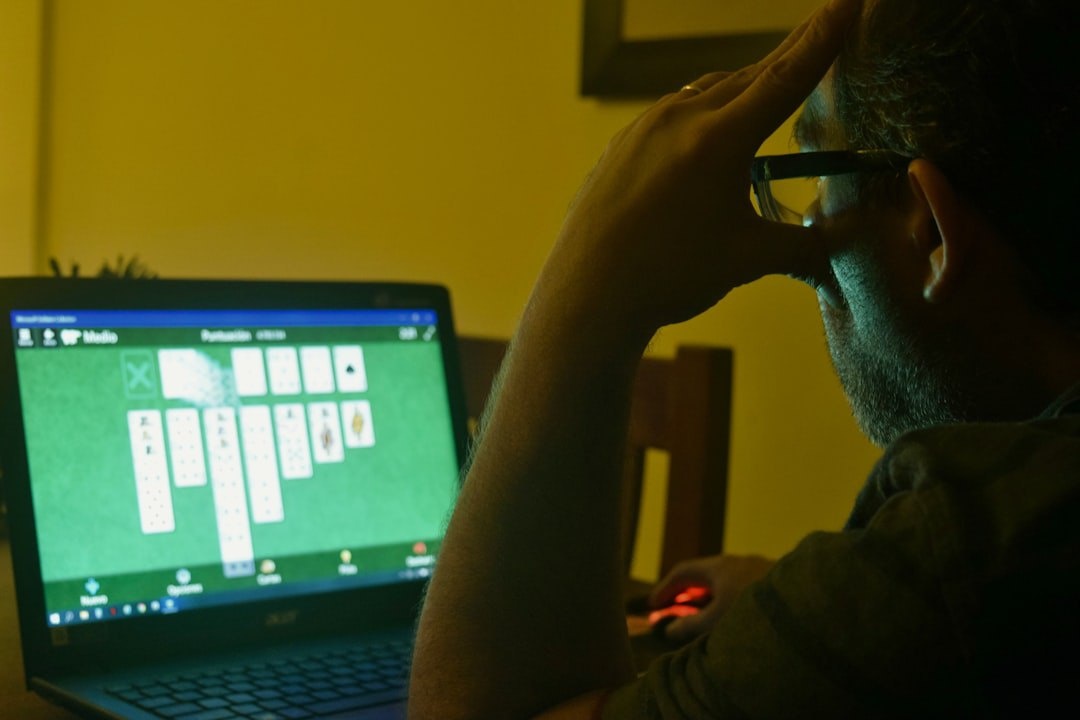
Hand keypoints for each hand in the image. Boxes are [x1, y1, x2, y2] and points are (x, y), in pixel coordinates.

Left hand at [534, 0, 860, 340]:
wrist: (588, 292)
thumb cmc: (669, 275)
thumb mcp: (746, 259)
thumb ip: (799, 247)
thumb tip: (835, 246)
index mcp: (719, 139)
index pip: (787, 77)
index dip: (824, 38)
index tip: (848, 0)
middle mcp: (680, 118)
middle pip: (749, 76)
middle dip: (791, 53)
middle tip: (822, 24)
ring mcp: (643, 128)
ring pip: (707, 92)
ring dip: (744, 85)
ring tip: (768, 82)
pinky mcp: (620, 146)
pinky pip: (671, 114)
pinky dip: (702, 112)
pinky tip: (705, 131)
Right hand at [650, 554, 775, 641]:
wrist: (808, 604)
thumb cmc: (756, 612)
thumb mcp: (716, 622)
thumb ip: (690, 626)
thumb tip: (669, 629)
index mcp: (719, 567)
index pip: (683, 572)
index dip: (664, 588)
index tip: (652, 606)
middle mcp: (737, 562)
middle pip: (703, 575)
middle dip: (684, 594)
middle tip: (670, 612)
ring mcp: (756, 569)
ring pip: (723, 580)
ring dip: (706, 597)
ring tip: (698, 617)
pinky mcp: (772, 581)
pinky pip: (740, 586)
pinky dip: (725, 599)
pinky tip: (730, 616)